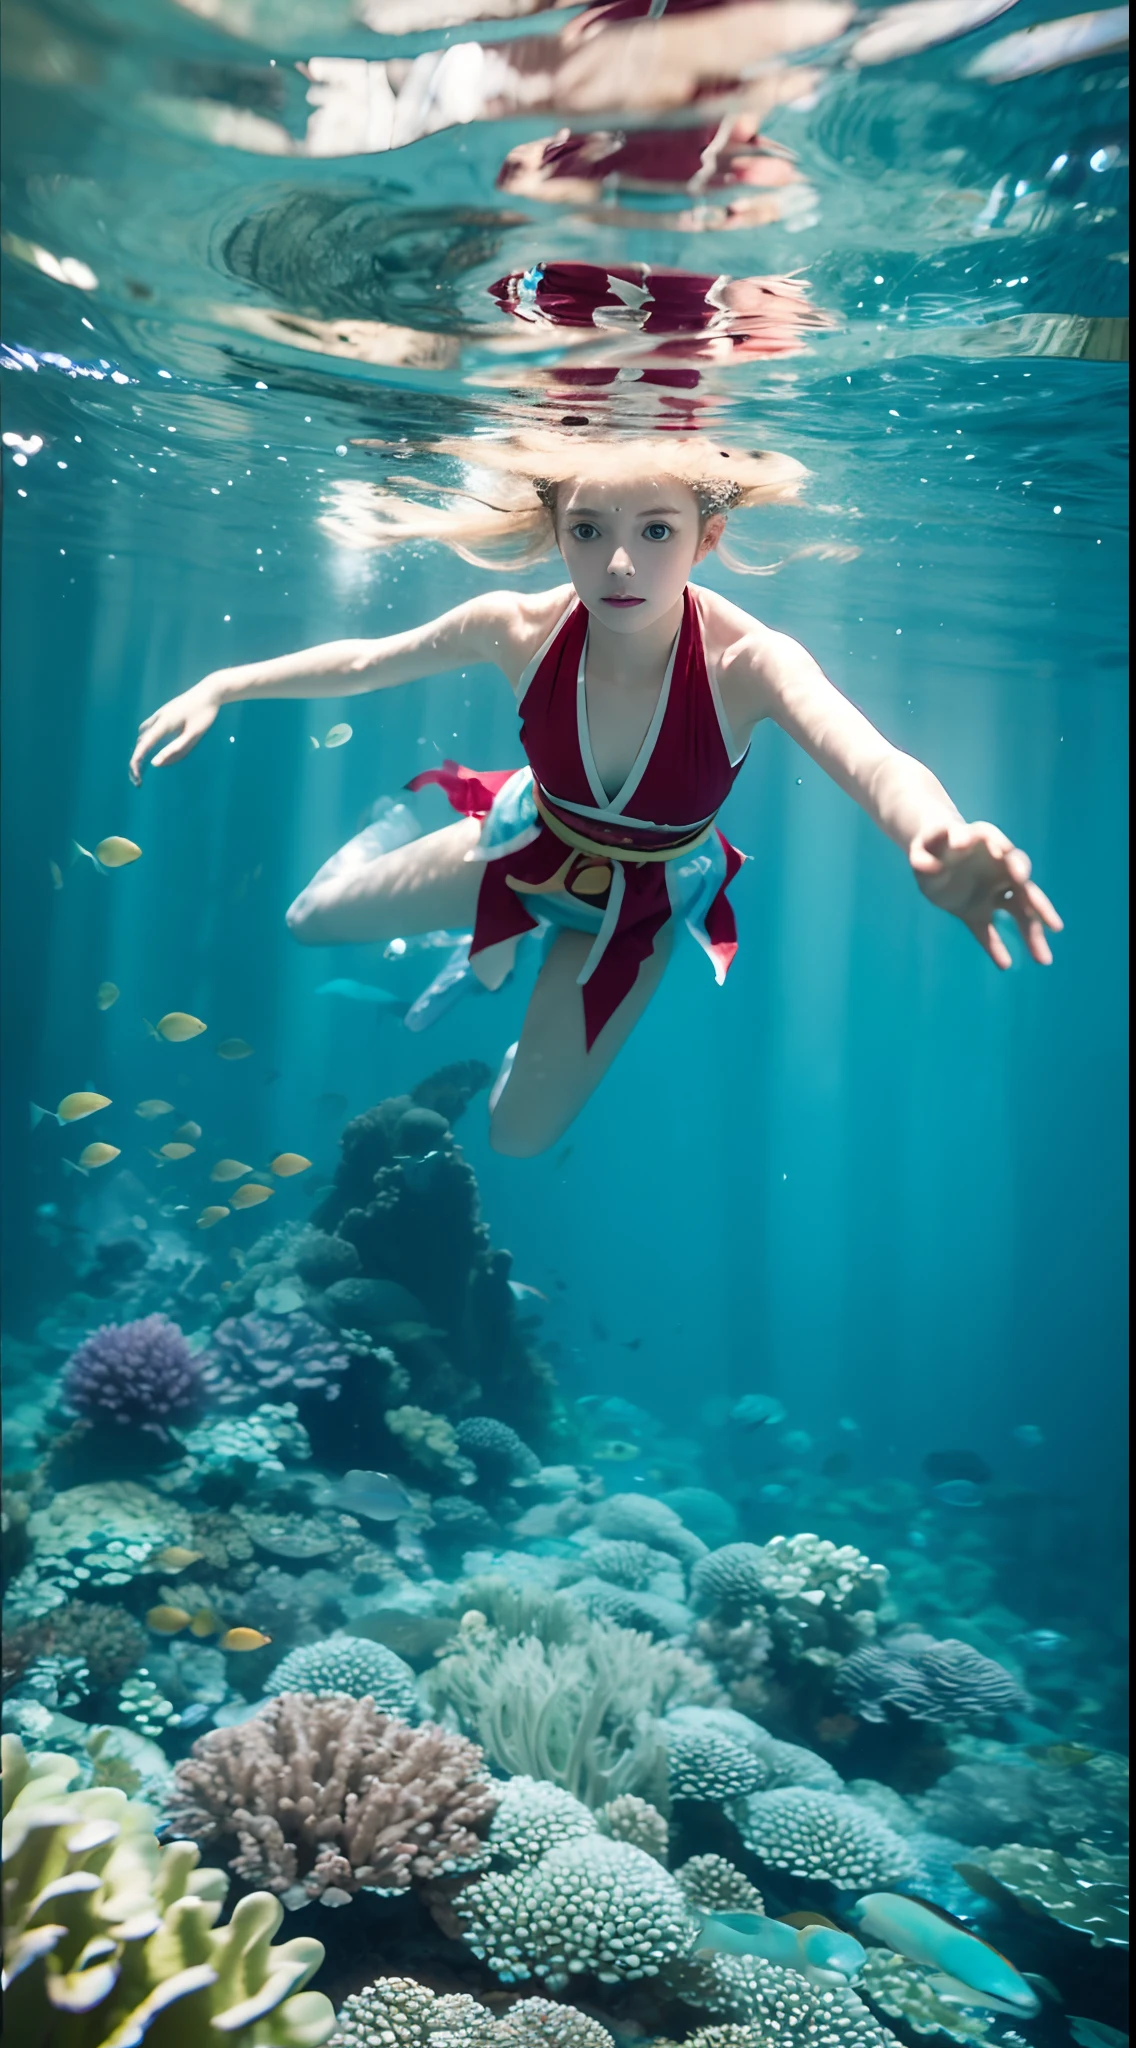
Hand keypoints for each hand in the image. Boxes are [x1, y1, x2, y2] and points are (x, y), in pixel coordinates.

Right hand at [129, 677, 223, 784]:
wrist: (210, 691)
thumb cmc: (204, 715)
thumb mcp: (192, 736)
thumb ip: (175, 750)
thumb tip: (156, 764)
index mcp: (164, 724)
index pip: (144, 745)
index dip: (137, 761)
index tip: (135, 776)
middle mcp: (158, 717)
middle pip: (142, 740)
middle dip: (139, 757)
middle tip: (141, 774)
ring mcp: (160, 713)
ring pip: (145, 732)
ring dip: (144, 746)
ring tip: (147, 763)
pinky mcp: (165, 711)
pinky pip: (151, 727)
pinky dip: (150, 739)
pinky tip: (158, 746)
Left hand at [909, 819, 1062, 967]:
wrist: (930, 853)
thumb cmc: (935, 840)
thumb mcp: (927, 840)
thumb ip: (925, 851)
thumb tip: (924, 866)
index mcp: (989, 845)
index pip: (1008, 853)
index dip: (1015, 864)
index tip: (1020, 876)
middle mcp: (999, 870)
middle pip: (1024, 890)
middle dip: (1040, 908)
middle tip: (1055, 926)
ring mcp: (990, 893)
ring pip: (1018, 913)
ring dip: (1031, 935)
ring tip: (1043, 959)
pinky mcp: (975, 913)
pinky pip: (988, 932)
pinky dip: (994, 947)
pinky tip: (1004, 965)